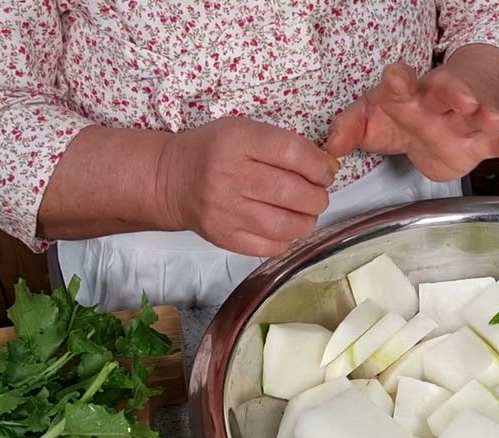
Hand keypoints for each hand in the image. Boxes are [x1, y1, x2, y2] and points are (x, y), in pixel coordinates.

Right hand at [159, 116, 337, 256]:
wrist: (171, 180)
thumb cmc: (214, 152)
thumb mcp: (244, 131)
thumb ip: (284, 145)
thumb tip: (327, 168)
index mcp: (238, 141)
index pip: (293, 153)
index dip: (319, 166)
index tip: (325, 173)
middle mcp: (230, 176)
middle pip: (293, 192)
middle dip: (318, 197)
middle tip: (317, 196)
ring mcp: (226, 210)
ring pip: (286, 224)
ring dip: (307, 221)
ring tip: (304, 213)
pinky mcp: (224, 237)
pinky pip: (270, 246)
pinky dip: (286, 239)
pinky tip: (283, 228)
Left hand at [325, 63, 498, 181]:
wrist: (429, 131)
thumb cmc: (400, 117)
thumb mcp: (370, 121)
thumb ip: (349, 129)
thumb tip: (331, 146)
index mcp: (405, 92)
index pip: (401, 79)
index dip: (399, 80)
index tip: (396, 82)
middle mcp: (434, 101)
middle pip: (445, 90)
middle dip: (453, 91)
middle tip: (461, 98)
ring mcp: (457, 120)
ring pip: (473, 112)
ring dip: (483, 113)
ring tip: (491, 118)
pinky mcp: (474, 142)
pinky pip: (491, 142)